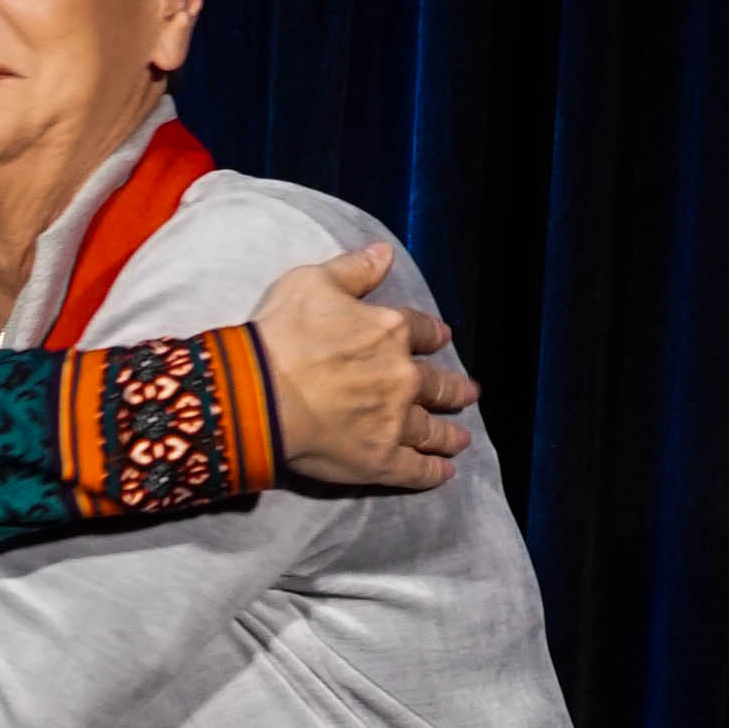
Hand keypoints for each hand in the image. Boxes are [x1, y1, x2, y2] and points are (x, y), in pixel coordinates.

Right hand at [250, 244, 477, 490]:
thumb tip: (385, 253)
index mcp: (390, 331)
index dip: (433, 335)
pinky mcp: (380, 460)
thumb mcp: (314, 282)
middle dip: (455, 390)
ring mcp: (394, 422)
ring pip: (431, 430)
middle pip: (437, 384)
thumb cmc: (282, 335)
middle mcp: (402, 377)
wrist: (259, 394)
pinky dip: (431, 473)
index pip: (421, 331)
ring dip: (449, 435)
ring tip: (461, 440)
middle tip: (469, 394)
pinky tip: (444, 474)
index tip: (442, 339)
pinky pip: (414, 470)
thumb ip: (354, 269)